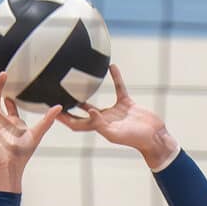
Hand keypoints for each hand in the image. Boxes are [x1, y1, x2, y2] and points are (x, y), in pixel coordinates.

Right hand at [0, 72, 61, 191]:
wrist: (9, 166)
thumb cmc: (22, 154)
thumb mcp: (37, 133)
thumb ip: (47, 120)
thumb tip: (59, 107)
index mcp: (14, 123)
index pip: (10, 106)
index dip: (10, 96)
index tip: (14, 83)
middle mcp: (3, 121)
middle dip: (1, 86)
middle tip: (3, 73)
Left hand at [58, 64, 178, 169]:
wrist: (155, 137)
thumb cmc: (136, 139)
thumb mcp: (117, 133)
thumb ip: (101, 124)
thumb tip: (89, 111)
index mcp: (99, 128)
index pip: (76, 123)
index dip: (63, 118)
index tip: (51, 109)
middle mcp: (104, 119)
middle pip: (82, 112)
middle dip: (69, 106)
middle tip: (57, 94)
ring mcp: (115, 111)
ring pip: (97, 99)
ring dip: (87, 92)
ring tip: (77, 80)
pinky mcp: (126, 103)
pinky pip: (119, 88)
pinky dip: (116, 78)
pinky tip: (112, 66)